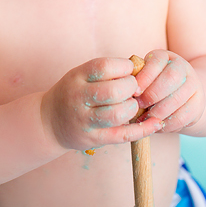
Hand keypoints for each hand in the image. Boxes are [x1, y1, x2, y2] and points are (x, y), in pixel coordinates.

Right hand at [41, 57, 163, 150]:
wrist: (49, 122)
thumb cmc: (74, 93)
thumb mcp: (81, 75)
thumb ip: (106, 72)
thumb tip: (141, 69)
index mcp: (77, 77)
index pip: (104, 67)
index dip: (124, 67)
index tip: (129, 70)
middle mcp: (79, 98)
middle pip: (113, 92)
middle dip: (132, 88)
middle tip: (133, 89)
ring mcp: (85, 121)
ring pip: (117, 114)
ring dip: (133, 107)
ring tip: (131, 104)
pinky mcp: (94, 139)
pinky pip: (122, 135)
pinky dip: (143, 130)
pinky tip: (156, 123)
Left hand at [133, 50, 204, 132]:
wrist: (182, 96)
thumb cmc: (152, 87)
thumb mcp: (144, 78)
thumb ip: (136, 81)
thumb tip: (124, 91)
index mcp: (165, 57)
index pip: (157, 62)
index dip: (144, 77)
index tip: (134, 92)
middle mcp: (182, 67)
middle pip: (170, 78)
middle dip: (152, 94)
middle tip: (139, 105)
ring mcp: (193, 84)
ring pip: (177, 98)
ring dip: (158, 112)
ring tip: (145, 119)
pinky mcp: (198, 103)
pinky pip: (184, 115)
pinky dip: (168, 123)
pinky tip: (157, 125)